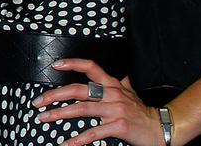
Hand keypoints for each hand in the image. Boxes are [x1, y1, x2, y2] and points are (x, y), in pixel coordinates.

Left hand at [32, 59, 161, 145]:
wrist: (162, 128)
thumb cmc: (142, 111)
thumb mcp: (129, 92)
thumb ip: (118, 83)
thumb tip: (115, 74)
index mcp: (112, 84)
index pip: (91, 67)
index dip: (72, 63)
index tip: (54, 65)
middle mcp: (112, 94)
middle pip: (78, 89)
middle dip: (54, 95)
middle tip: (38, 101)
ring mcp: (115, 110)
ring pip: (81, 109)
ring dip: (59, 114)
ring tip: (44, 118)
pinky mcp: (119, 126)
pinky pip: (94, 132)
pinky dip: (78, 139)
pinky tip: (66, 143)